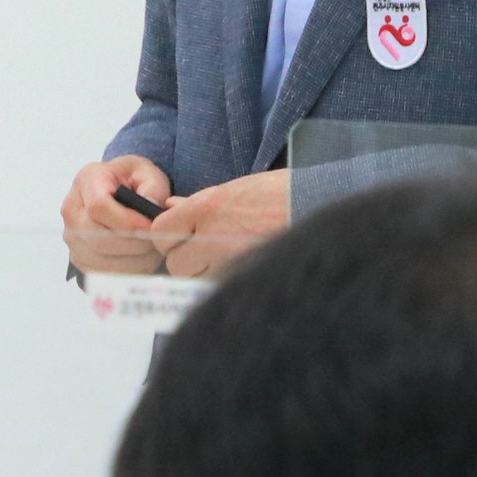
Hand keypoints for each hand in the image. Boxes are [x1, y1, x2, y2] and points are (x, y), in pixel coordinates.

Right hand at [62, 158, 173, 273]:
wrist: (120, 191)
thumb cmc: (133, 180)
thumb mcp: (148, 173)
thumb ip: (152, 188)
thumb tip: (151, 206)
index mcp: (87, 182)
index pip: (99, 207)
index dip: (128, 221)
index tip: (151, 226)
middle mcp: (72, 211)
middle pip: (99, 238)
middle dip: (135, 244)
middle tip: (157, 241)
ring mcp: (72, 237)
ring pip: (102, 260)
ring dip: (134, 260)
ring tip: (152, 249)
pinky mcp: (79, 258)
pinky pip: (103, 274)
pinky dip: (127, 271)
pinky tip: (142, 258)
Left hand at [149, 169, 290, 276]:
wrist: (315, 204)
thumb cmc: (278, 192)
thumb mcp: (233, 188)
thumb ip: (197, 203)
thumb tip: (171, 207)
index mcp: (205, 207)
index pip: (161, 232)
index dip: (168, 238)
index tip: (180, 237)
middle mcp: (211, 235)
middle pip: (175, 265)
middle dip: (186, 261)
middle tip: (204, 252)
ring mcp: (229, 261)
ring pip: (196, 281)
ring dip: (204, 274)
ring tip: (226, 260)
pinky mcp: (245, 278)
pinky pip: (219, 287)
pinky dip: (224, 283)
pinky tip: (240, 269)